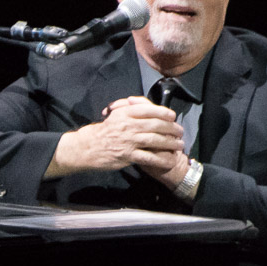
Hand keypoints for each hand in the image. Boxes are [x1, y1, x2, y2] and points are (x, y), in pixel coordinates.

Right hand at [44, 96, 184, 178]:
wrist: (86, 148)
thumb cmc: (102, 131)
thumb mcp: (114, 114)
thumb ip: (129, 108)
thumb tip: (144, 104)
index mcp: (126, 113)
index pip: (150, 110)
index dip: (164, 113)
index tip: (173, 117)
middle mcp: (129, 125)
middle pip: (156, 125)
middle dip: (171, 129)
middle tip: (180, 132)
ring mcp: (129, 141)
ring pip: (155, 140)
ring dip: (170, 143)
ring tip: (179, 146)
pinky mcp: (128, 155)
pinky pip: (149, 157)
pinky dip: (161, 159)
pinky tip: (170, 161)